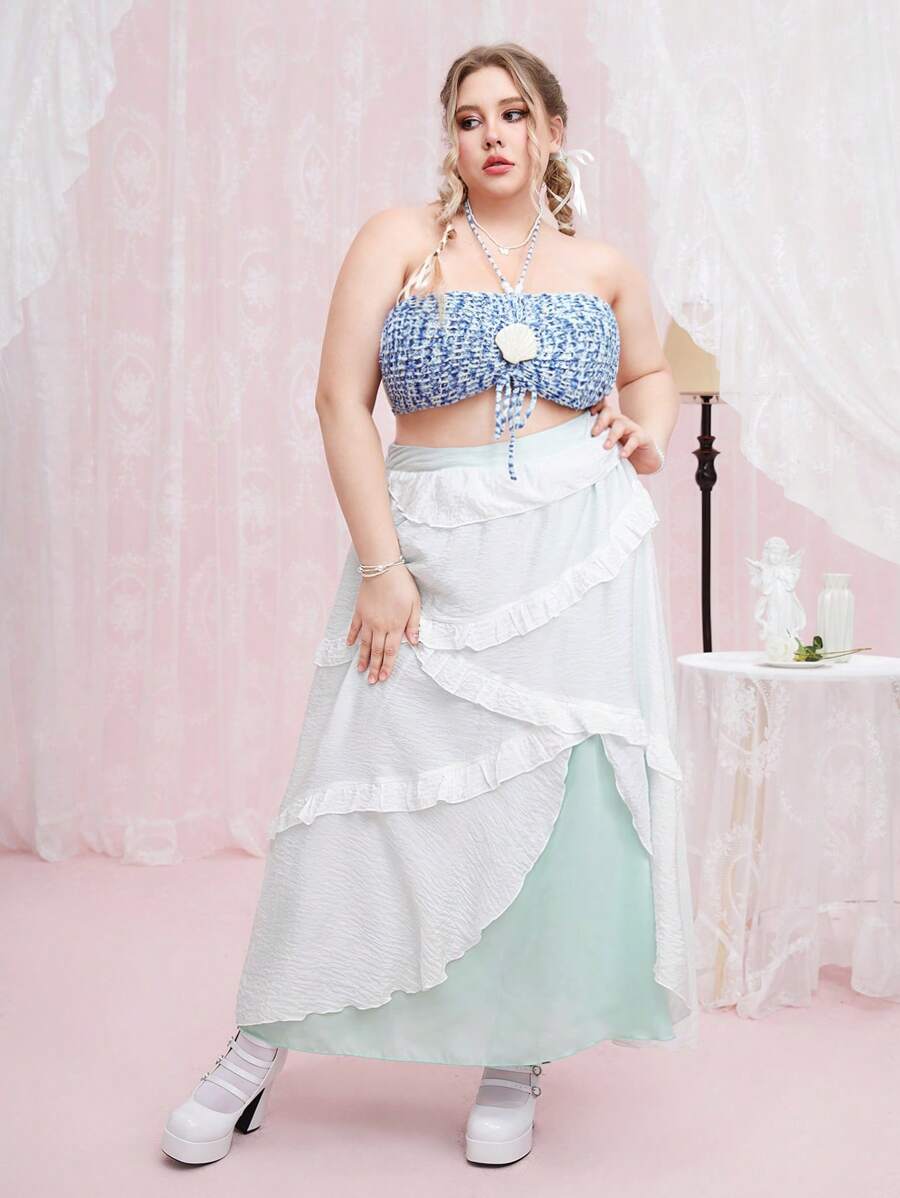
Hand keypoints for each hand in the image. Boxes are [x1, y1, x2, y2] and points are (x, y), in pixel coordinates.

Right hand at [346, 565, 420, 684]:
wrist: (382, 569)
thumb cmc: (402, 585)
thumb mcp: (415, 604)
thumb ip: (414, 624)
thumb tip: (414, 642)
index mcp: (395, 626)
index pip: (391, 651)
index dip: (387, 666)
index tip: (384, 677)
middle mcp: (380, 626)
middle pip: (377, 651)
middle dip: (375, 668)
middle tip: (372, 681)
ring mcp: (368, 619)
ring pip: (365, 643)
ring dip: (363, 658)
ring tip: (361, 670)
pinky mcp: (359, 611)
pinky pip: (354, 627)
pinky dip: (352, 637)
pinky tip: (350, 646)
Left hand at [588, 398, 663, 474]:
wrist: (646, 460)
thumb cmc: (621, 453)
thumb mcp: (606, 449)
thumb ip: (594, 447)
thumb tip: (573, 455)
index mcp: (609, 422)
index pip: (600, 410)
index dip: (593, 408)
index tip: (586, 414)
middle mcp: (619, 422)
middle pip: (609, 413)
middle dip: (600, 421)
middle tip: (593, 434)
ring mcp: (632, 428)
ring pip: (621, 424)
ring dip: (612, 435)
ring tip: (606, 447)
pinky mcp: (642, 438)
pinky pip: (635, 439)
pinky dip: (628, 447)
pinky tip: (622, 455)